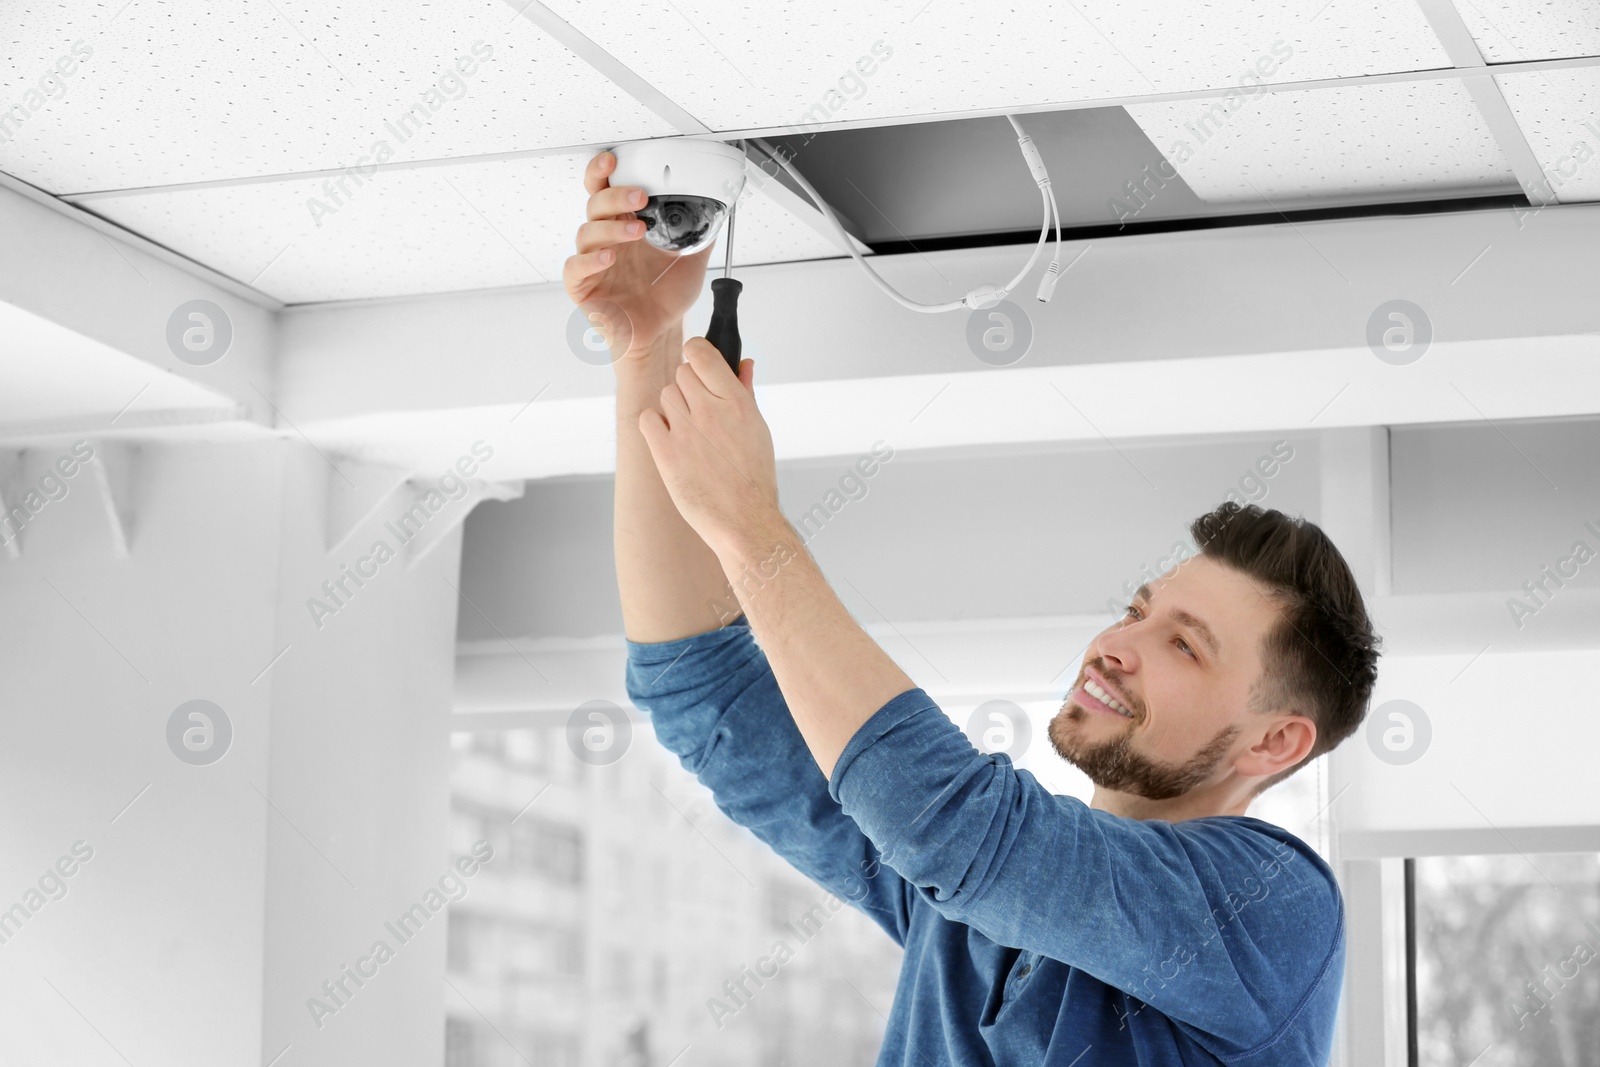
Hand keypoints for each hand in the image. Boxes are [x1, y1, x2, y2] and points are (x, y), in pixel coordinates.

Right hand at [564, 150, 713, 366]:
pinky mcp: (583, 287)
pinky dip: (590, 260)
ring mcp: (593, 262)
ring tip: (636, 230)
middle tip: (639, 196)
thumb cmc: (666, 296)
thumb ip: (701, 232)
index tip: (615, 160)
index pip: (607, 189)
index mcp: (625, 225)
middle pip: (595, 204)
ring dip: (611, 228)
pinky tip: (609, 258)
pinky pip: (576, 268)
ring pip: (587, 233)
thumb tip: (718, 208)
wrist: (661, 332)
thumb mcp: (692, 259)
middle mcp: (607, 239)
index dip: (604, 171)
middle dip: (615, 195)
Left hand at [638, 338, 782, 557]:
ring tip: (690, 433)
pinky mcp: (666, 453)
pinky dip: (655, 425)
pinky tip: (670, 439)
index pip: (701, 353)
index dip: (696, 354)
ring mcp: (686, 432)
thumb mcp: (758, 429)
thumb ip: (746, 391)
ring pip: (665, 396)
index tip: (697, 363)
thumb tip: (744, 363)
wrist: (745, 520)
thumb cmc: (754, 478)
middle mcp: (711, 411)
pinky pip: (648, 419)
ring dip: (673, 408)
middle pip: (681, 374)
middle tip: (698, 411)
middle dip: (688, 387)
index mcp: (737, 402)